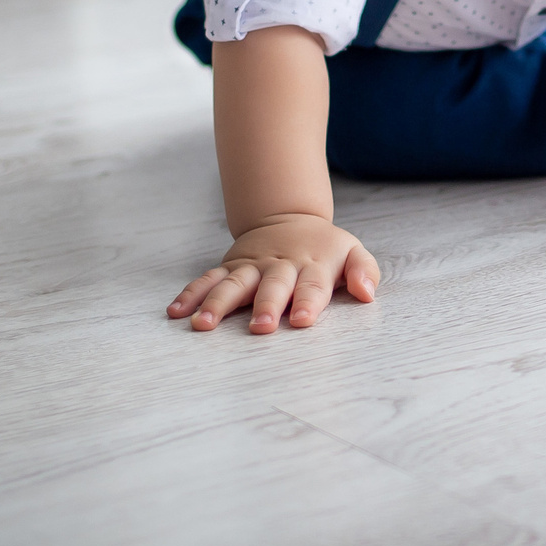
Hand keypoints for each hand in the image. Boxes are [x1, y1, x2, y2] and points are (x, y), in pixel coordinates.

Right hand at [167, 212, 380, 333]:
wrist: (290, 217)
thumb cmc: (325, 248)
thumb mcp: (353, 251)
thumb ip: (364, 271)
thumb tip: (368, 293)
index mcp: (312, 265)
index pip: (312, 286)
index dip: (308, 302)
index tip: (302, 320)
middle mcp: (280, 266)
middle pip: (272, 286)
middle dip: (266, 306)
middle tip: (260, 328)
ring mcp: (252, 265)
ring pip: (233, 283)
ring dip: (218, 303)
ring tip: (204, 324)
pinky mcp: (230, 267)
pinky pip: (208, 279)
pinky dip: (192, 294)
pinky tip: (176, 312)